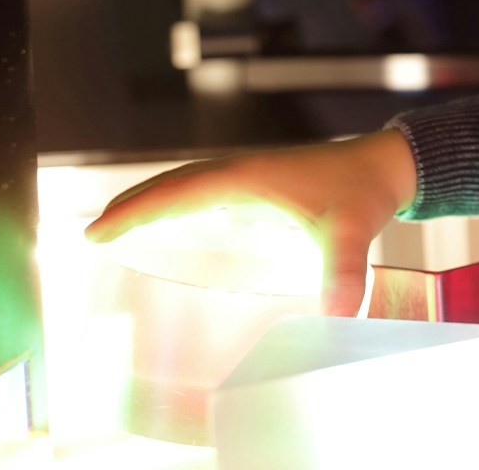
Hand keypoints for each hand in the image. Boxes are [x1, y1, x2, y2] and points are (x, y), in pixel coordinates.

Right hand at [85, 129, 416, 316]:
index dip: (137, 209)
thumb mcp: (350, 234)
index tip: (98, 228)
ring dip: (153, 199)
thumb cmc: (364, 193)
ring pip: (188, 182)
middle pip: (173, 184)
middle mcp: (242, 169)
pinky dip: (181, 199)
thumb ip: (342, 274)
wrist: (387, 164)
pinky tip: (176, 218)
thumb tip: (338, 315)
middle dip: (132, 204)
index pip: (178, 191)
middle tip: (91, 230)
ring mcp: (251, 173)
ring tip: (117, 222)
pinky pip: (208, 189)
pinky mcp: (263, 182)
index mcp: (248, 176)